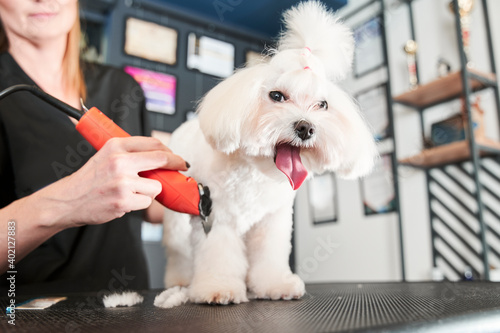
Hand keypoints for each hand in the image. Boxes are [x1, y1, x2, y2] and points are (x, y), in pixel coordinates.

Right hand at [52, 136, 187, 226]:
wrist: (68, 200)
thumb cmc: (89, 179)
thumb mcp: (106, 156)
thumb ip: (130, 154)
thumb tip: (160, 157)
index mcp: (116, 146)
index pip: (153, 144)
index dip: (170, 152)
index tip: (178, 158)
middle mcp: (119, 161)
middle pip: (161, 160)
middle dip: (175, 165)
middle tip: (181, 168)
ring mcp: (122, 182)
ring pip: (156, 186)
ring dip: (150, 191)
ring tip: (132, 191)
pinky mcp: (123, 200)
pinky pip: (146, 202)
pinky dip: (140, 203)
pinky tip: (125, 200)